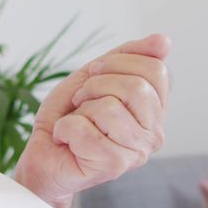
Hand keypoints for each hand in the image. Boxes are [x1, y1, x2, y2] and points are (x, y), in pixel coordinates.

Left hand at [13, 34, 170, 207]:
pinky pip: (84, 130)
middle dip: (96, 86)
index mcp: (155, 109)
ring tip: (76, 123)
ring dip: (80, 110)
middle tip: (81, 102)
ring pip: (109, 108)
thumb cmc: (69, 116)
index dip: (117, 64)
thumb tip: (164, 41)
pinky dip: (64, 129)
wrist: (43, 153)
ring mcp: (137, 153)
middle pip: (136, 88)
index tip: (94, 76)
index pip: (156, 69)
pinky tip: (67, 140)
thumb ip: (127, 57)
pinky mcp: (114, 166)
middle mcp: (154, 133)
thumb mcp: (94, 76)